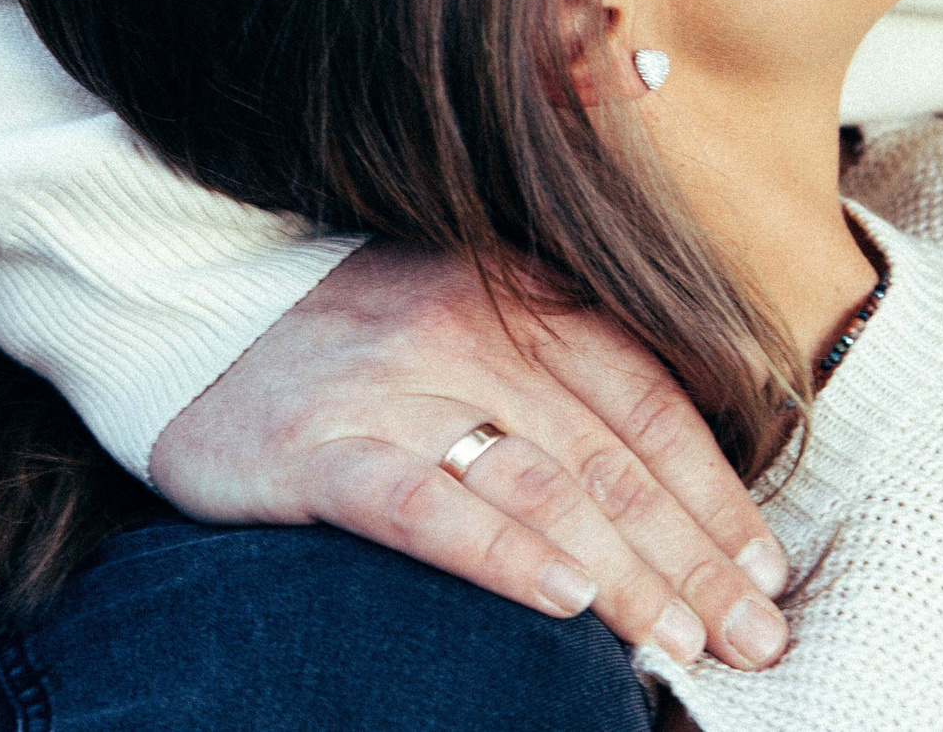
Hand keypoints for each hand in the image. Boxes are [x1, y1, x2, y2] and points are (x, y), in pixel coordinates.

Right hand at [147, 243, 793, 670]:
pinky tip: (563, 601)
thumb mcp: (458, 322)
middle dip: (698, 558)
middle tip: (756, 639)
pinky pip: (428, 505)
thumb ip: (549, 381)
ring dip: (629, 574)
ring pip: (543, 486)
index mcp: (517, 297)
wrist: (173, 302)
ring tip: (686, 645)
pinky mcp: (319, 448)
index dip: (718, 492)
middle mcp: (467, 332)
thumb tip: (658, 496)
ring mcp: (393, 387)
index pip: (648, 402)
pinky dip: (504, 554)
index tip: (769, 569)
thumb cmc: (337, 333)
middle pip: (612, 458)